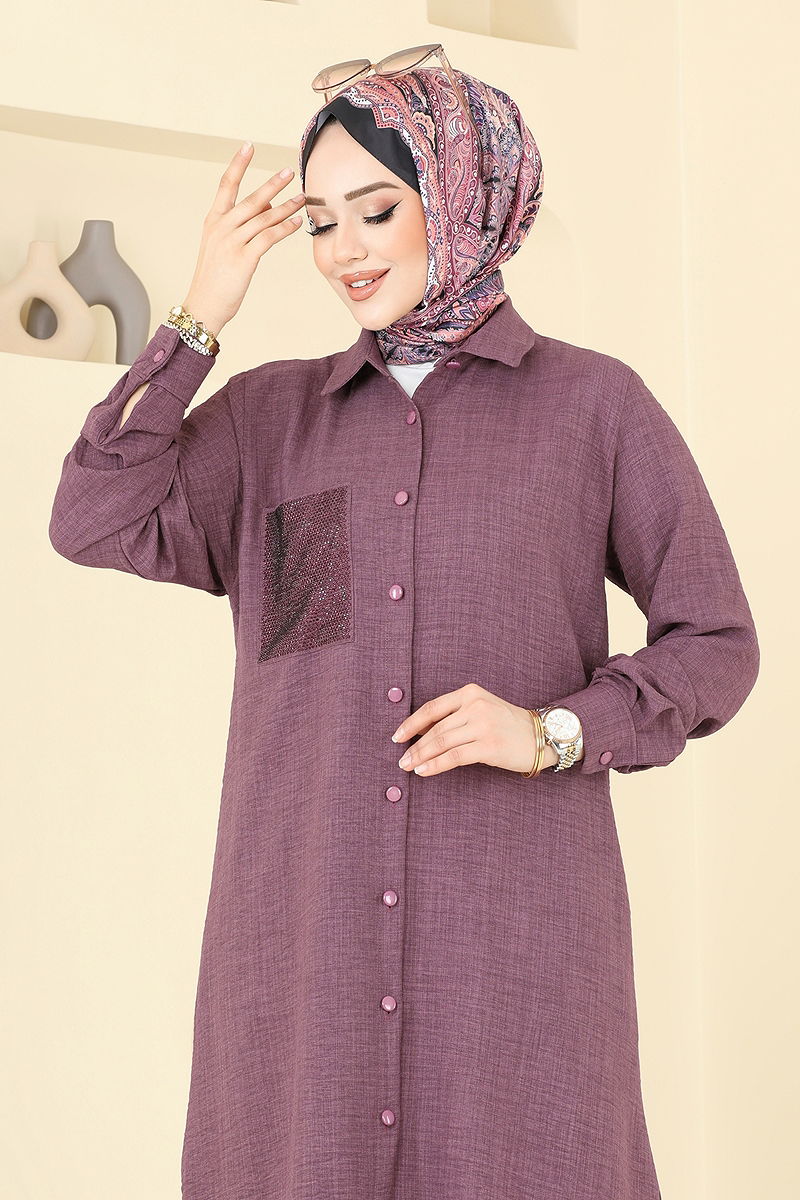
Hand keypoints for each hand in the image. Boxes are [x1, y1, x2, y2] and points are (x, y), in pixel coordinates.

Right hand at [182, 142, 306, 332]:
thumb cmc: (215, 279)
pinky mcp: (243, 259)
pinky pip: (268, 238)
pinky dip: (283, 228)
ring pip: (263, 218)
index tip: (248, 146)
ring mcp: (231, 242)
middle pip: (251, 199)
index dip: (238, 164)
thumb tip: (268, 208)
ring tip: (302, 197)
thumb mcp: (222, 247)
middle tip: (289, 171)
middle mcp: (221, 227)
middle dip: (272, 184)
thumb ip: (242, 226)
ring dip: (286, 207)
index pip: (226, 185)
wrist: (204, 306)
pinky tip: (295, 223)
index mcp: (213, 221)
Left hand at [390, 682, 558, 776]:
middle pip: (435, 728)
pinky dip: (435, 765)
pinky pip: (454, 757)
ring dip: (421, 756)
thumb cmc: (508, 725)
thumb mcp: (482, 709)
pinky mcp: (489, 745)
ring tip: (408, 766)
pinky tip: (424, 771)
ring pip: (441, 742)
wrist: (542, 736)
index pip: (432, 708)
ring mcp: (483, 725)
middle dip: (414, 745)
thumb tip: (420, 732)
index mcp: (470, 693)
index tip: (397, 736)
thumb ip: (455, 715)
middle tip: (401, 758)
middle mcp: (475, 706)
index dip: (411, 723)